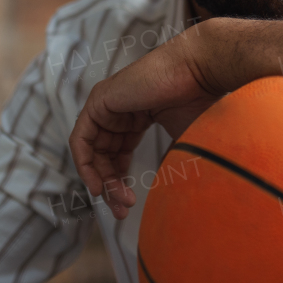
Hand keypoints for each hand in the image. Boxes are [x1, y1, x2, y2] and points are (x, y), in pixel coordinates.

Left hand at [67, 20, 222, 219]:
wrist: (201, 72)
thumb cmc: (200, 101)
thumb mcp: (181, 139)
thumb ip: (168, 160)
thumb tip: (170, 194)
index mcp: (136, 117)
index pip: (117, 154)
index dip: (119, 181)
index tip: (128, 204)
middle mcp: (118, 111)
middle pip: (103, 156)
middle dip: (111, 186)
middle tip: (122, 210)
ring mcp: (107, 104)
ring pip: (92, 151)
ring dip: (102, 180)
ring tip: (118, 201)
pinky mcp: (99, 101)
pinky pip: (80, 138)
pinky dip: (84, 163)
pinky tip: (97, 184)